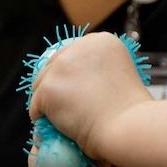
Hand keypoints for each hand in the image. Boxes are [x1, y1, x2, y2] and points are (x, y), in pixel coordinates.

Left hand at [28, 31, 151, 160]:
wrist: (126, 126)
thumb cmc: (130, 111)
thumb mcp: (121, 74)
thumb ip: (100, 69)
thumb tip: (79, 80)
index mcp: (102, 40)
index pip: (74, 52)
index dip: (72, 72)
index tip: (75, 88)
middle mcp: (79, 46)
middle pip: (54, 64)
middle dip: (56, 83)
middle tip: (62, 105)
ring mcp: (61, 66)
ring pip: (41, 84)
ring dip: (47, 100)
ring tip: (56, 117)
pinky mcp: (47, 87)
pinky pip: (36, 105)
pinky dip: (42, 116)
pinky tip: (52, 125)